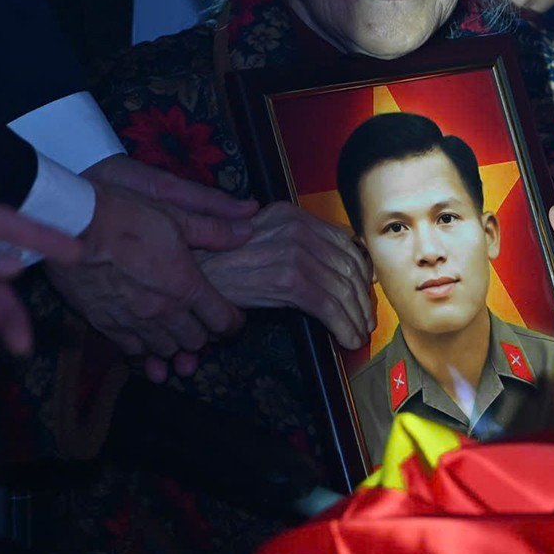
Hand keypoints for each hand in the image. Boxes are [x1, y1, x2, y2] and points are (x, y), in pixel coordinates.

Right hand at [44, 158, 256, 382]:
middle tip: (202, 325)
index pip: (222, 320)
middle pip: (195, 340)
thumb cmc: (126, 216)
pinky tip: (147, 349)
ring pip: (166, 350)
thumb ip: (214, 228)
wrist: (73, 228)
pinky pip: (133, 352)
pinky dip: (145, 353)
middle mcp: (163, 312)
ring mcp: (134, 323)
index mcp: (186, 286)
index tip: (232, 318)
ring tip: (178, 341)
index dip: (232, 322)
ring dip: (175, 347)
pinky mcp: (107, 326)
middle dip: (204, 335)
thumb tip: (247, 229)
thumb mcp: (175, 214)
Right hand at [199, 202, 374, 347]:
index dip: (360, 270)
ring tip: (357, 333)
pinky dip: (343, 325)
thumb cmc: (221, 266)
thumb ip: (298, 247)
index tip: (364, 292)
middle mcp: (295, 227)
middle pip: (346, 264)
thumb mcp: (262, 244)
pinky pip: (328, 305)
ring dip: (355, 316)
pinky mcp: (287, 278)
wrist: (189, 276)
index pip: (341, 241)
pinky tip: (345, 338)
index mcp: (290, 214)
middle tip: (364, 320)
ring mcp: (292, 251)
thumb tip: (344, 269)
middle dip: (360, 298)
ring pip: (341, 287)